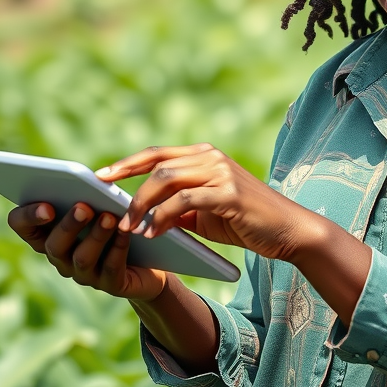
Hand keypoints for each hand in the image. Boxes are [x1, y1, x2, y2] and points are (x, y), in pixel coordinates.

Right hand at [6, 202, 166, 301]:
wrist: (149, 257)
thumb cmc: (114, 218)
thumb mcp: (96, 200)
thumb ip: (83, 191)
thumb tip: (84, 179)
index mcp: (48, 232)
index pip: (21, 225)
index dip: (28, 217)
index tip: (46, 205)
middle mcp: (60, 256)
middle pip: (53, 245)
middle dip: (68, 225)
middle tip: (83, 206)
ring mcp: (84, 274)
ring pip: (82, 258)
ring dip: (95, 236)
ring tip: (108, 216)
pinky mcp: (111, 284)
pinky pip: (111, 268)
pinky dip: (117, 248)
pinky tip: (125, 232)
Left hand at [96, 144, 319, 262]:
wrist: (286, 231)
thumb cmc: (244, 222)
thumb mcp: (204, 213)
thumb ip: (177, 206)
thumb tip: (141, 214)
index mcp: (205, 156)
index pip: (157, 153)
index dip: (127, 164)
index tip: (100, 177)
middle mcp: (212, 157)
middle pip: (158, 164)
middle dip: (129, 187)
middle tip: (109, 210)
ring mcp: (221, 172)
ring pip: (168, 180)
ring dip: (143, 205)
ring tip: (129, 228)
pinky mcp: (229, 193)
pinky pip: (185, 201)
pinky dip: (164, 217)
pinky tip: (154, 233)